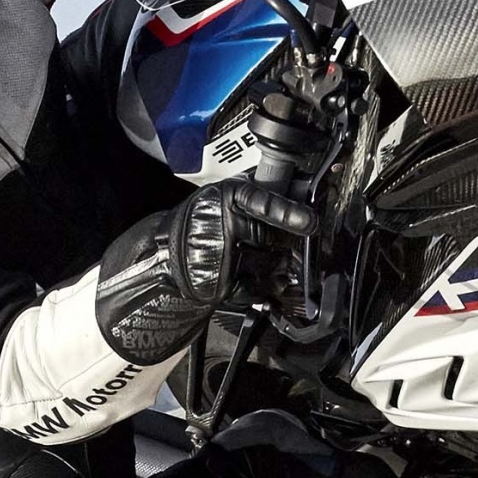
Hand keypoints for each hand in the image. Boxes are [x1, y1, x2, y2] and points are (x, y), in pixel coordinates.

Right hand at [168, 181, 314, 307]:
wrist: (166, 252)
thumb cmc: (201, 220)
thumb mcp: (222, 194)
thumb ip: (256, 192)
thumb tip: (295, 189)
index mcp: (224, 198)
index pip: (260, 202)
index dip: (287, 212)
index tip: (311, 222)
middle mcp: (220, 227)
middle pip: (271, 237)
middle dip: (290, 241)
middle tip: (303, 238)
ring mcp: (219, 259)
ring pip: (268, 263)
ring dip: (282, 263)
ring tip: (283, 258)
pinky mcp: (220, 285)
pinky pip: (257, 289)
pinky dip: (270, 286)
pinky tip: (276, 281)